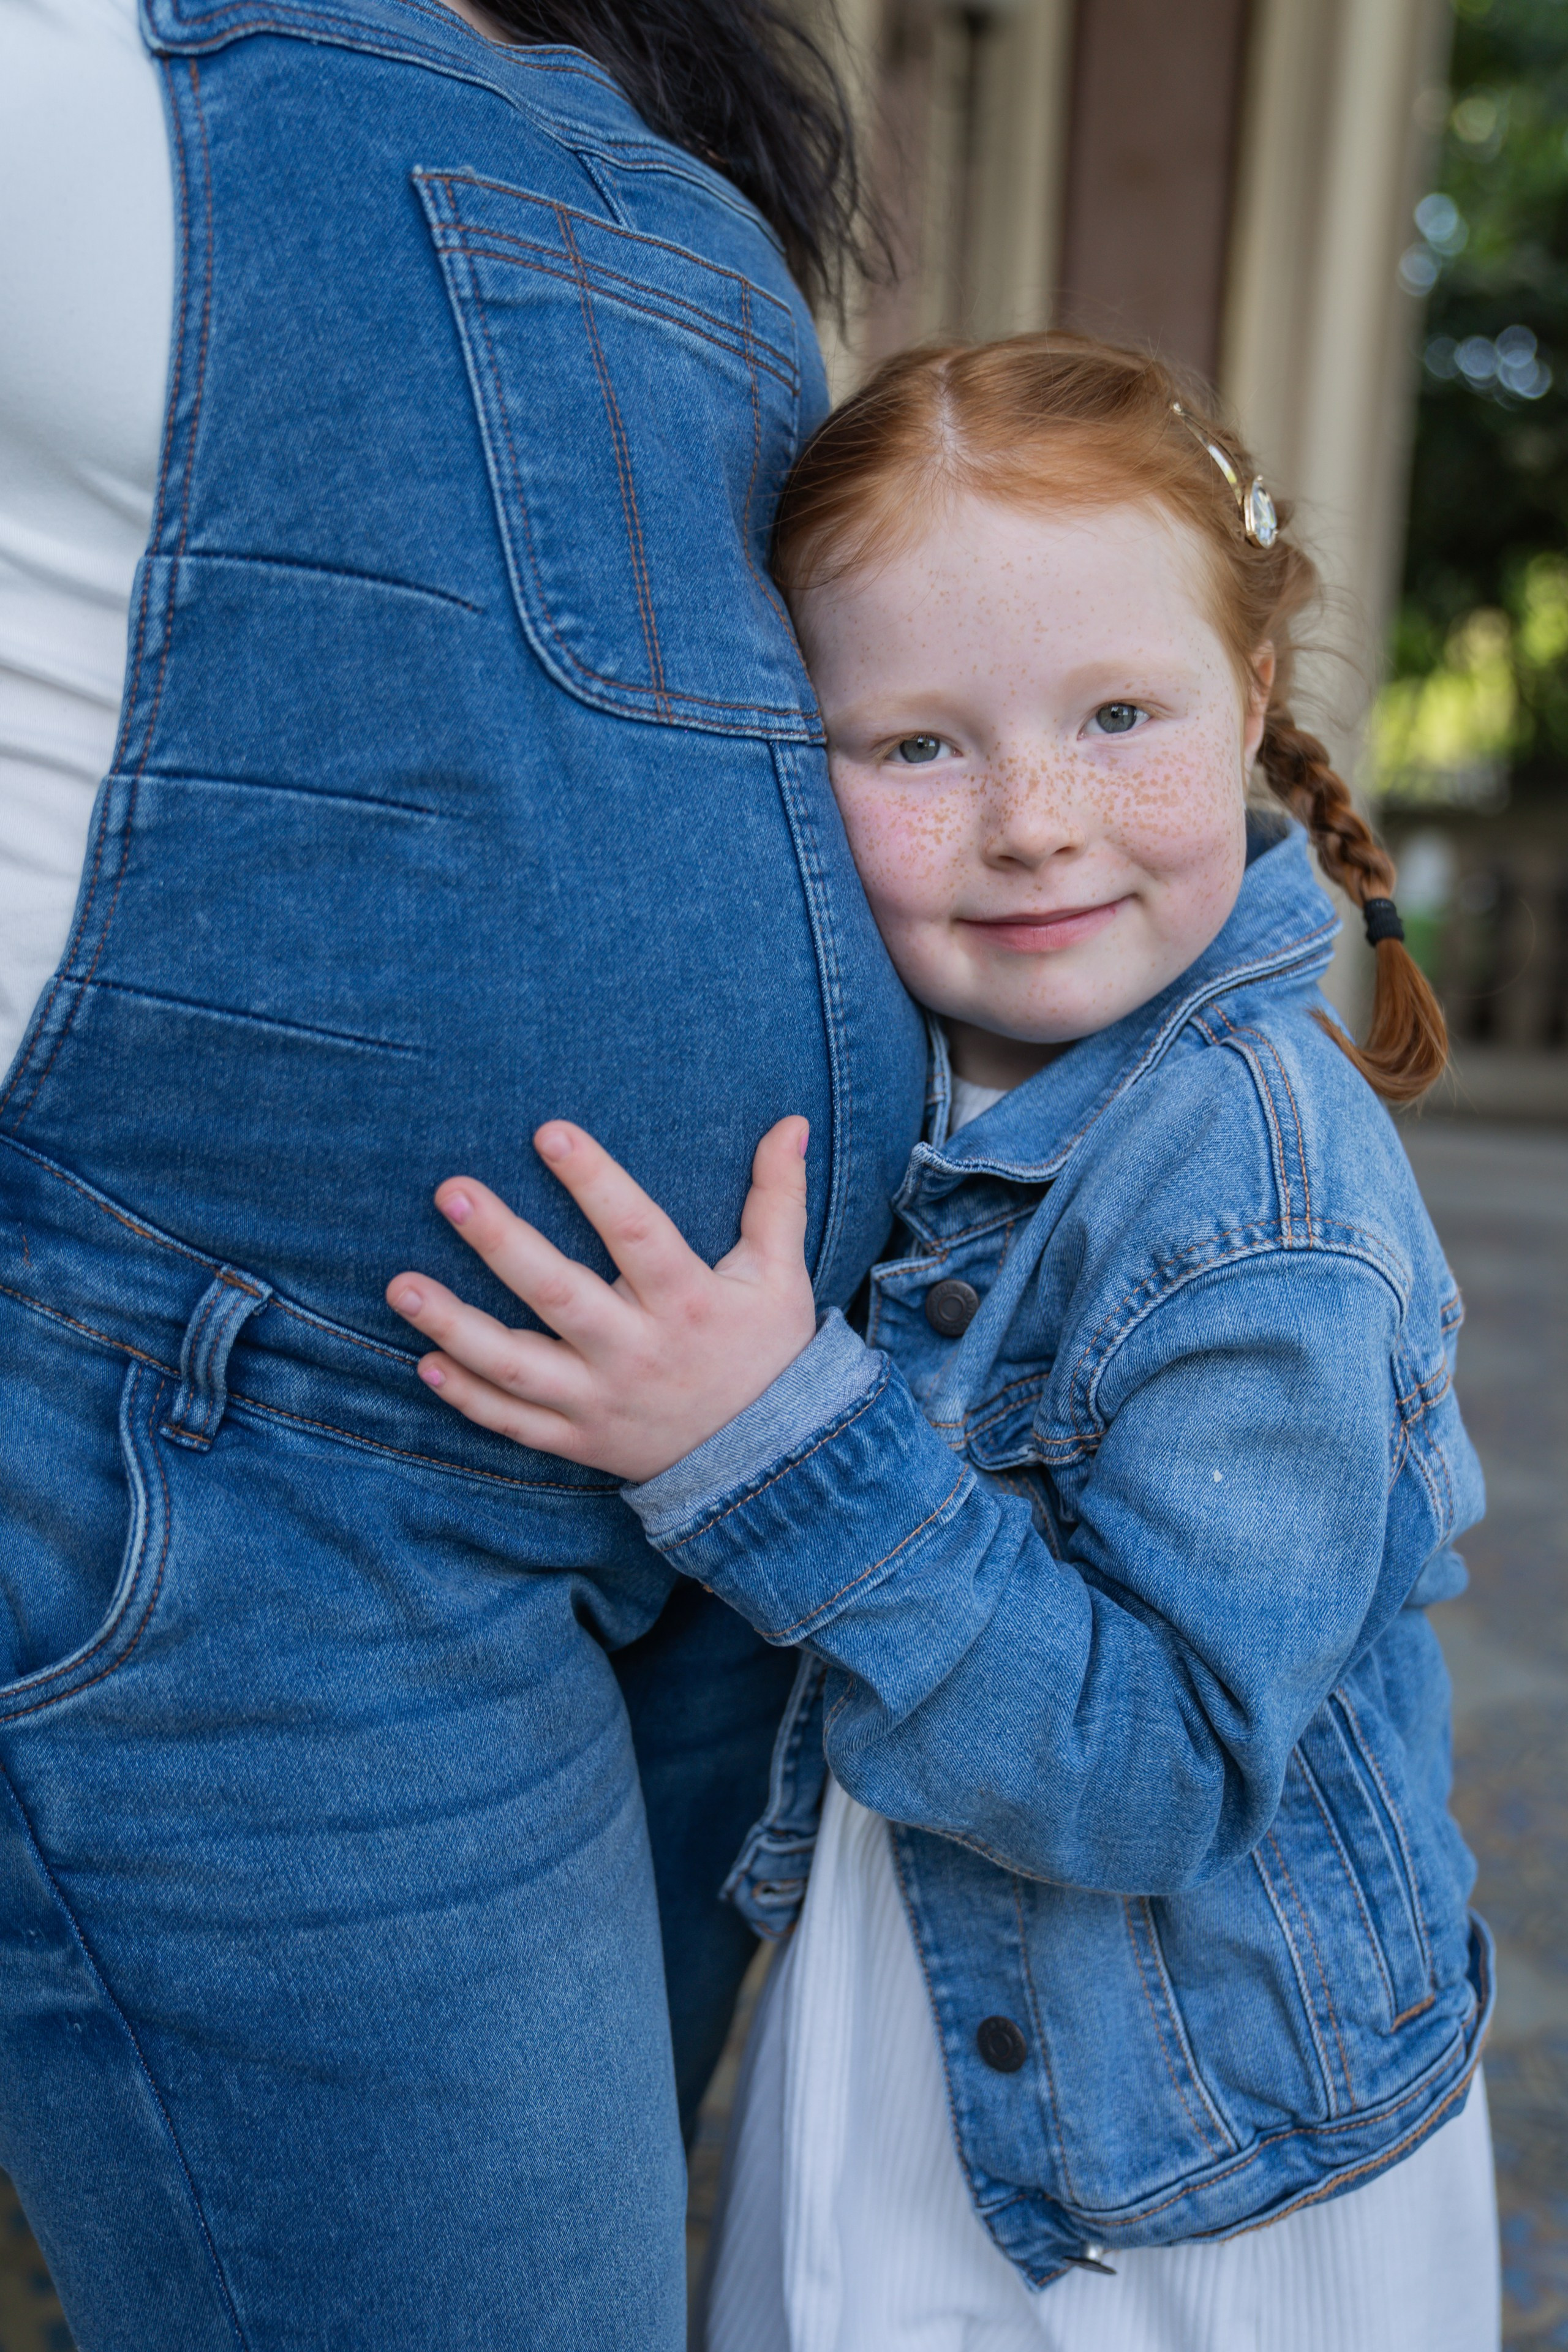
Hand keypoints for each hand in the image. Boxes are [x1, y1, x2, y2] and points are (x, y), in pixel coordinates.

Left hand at [385, 1116, 817, 1481]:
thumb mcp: (780, 1276)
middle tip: (451, 1191)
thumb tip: (793, 1121)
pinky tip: (423, 1361)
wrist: (770, 1465)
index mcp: (688, 1301)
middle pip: (561, 1293)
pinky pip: (513, 1422)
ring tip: (399, 1285)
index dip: (594, 1180)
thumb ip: (777, 1198)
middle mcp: (638, 1352)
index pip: (636, 1231)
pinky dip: (467, 1397)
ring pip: (517, 1365)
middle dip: (502, 1242)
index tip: (549, 1130)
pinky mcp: (579, 1441)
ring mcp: (602, 1402)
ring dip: (455, 1325)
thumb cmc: (766, 1353)